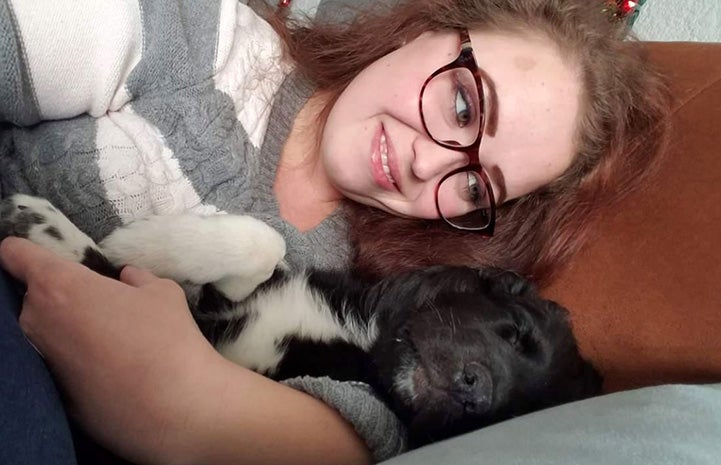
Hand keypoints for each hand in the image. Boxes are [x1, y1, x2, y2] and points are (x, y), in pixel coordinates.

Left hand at [0, 236, 219, 462]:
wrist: (173, 405)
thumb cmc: (166, 337)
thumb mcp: (162, 291)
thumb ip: (136, 279)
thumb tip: (126, 279)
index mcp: (59, 285)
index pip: (16, 254)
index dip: (26, 250)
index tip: (44, 255)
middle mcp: (36, 319)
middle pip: (34, 295)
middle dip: (60, 296)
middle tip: (101, 305)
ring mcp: (40, 359)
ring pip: (46, 331)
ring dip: (68, 329)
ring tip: (109, 340)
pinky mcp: (52, 392)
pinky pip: (59, 363)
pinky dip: (78, 361)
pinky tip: (111, 369)